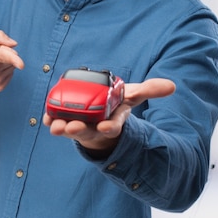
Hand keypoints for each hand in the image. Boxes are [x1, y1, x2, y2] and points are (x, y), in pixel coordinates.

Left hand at [43, 78, 175, 154]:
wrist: (101, 115)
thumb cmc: (116, 106)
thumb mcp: (133, 97)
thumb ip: (150, 90)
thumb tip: (172, 86)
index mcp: (113, 121)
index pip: (113, 126)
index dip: (110, 127)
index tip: (106, 127)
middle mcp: (96, 126)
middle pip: (88, 131)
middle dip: (80, 130)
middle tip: (73, 127)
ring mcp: (80, 126)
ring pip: (70, 130)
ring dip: (62, 128)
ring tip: (56, 126)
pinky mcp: (66, 122)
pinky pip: (56, 122)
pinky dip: (51, 120)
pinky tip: (46, 117)